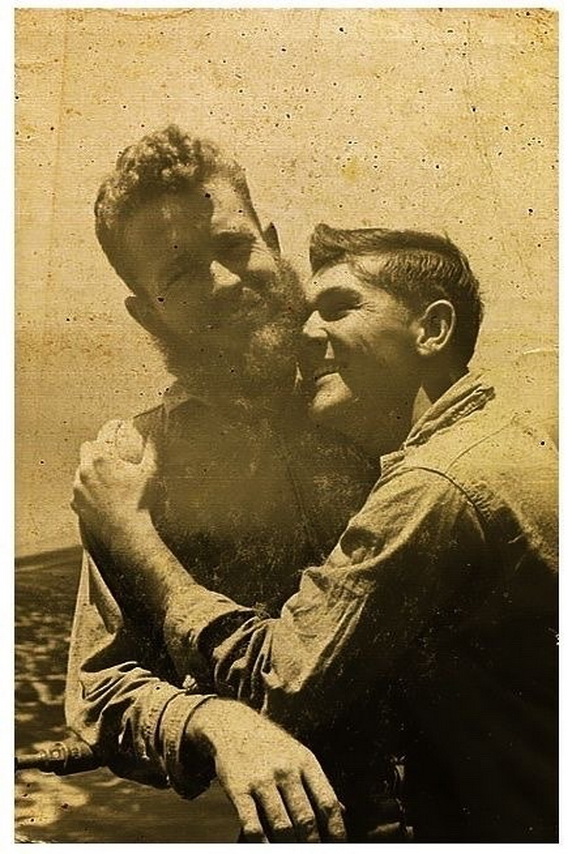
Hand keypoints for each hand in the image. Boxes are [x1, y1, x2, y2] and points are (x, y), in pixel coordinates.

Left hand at [72, 420, 157, 543]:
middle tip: (111, 457)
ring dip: (91, 470)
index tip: (117, 431)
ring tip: (107, 478)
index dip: (110, 431)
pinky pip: (79, 490)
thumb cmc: (139, 500)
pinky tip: (101, 494)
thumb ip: (152, 448)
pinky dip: (87, 489)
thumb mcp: (150, 471)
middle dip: (97, 450)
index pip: (100, 436)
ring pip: (81, 470)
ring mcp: (78, 488)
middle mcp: (85, 470)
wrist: (127, 530)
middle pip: (86, 450)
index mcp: (101, 458)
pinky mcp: (76, 503)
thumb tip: (155, 433)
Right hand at [187, 699, 345, 842]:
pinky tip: (267, 849)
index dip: (336, 829)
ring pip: (282, 825)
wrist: (234, 725)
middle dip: (313, 844)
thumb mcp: (299, 755)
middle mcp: (286, 770)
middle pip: (306, 818)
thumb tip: (342, 812)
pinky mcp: (238, 789)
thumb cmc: (272, 745)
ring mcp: (261, 780)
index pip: (327, 802)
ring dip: (290, 846)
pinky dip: (262, 844)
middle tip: (314, 853)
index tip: (339, 846)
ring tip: (294, 853)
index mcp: (305, 762)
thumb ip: (317, 783)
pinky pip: (252, 824)